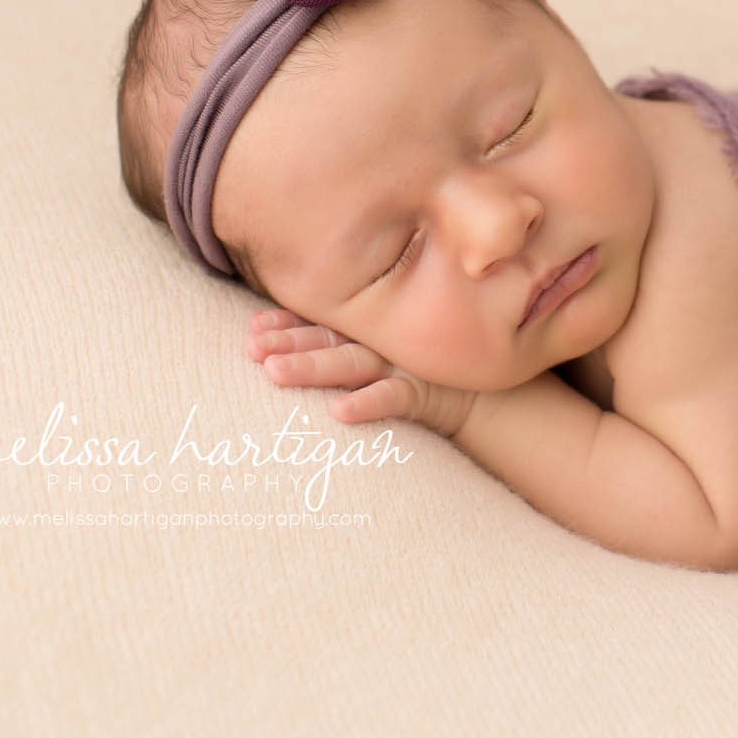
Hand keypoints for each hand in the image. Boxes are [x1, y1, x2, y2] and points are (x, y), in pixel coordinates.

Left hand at [244, 308, 477, 438]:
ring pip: (350, 364)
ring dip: (313, 367)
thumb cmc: (425, 376)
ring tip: (274, 373)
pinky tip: (339, 413)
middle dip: (288, 343)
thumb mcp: (385, 355)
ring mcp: (403, 366)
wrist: (486, 398)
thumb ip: (345, 345)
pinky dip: (368, 404)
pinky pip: (393, 399)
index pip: (321, 324)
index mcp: (368, 334)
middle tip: (251, 348)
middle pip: (328, 341)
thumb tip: (281, 352)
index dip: (286, 324)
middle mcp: (381, 345)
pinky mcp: (426, 393)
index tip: (252, 329)